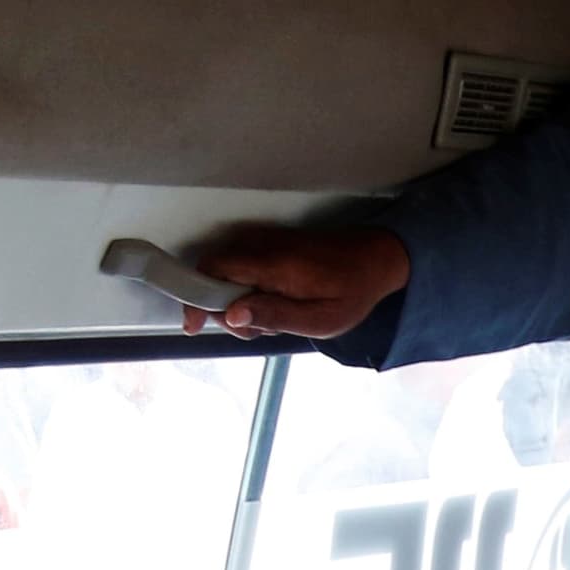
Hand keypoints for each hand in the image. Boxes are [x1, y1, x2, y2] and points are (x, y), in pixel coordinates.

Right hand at [179, 226, 412, 339]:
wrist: (376, 257)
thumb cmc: (353, 290)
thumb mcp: (320, 319)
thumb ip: (274, 315)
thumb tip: (231, 315)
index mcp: (274, 265)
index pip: (213, 272)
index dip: (196, 299)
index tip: (192, 324)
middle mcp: (263, 246)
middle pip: (213, 275)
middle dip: (223, 309)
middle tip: (255, 329)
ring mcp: (265, 240)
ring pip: (226, 272)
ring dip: (238, 301)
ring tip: (275, 319)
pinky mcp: (269, 242)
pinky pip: (241, 265)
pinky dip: (246, 288)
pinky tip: (275, 304)